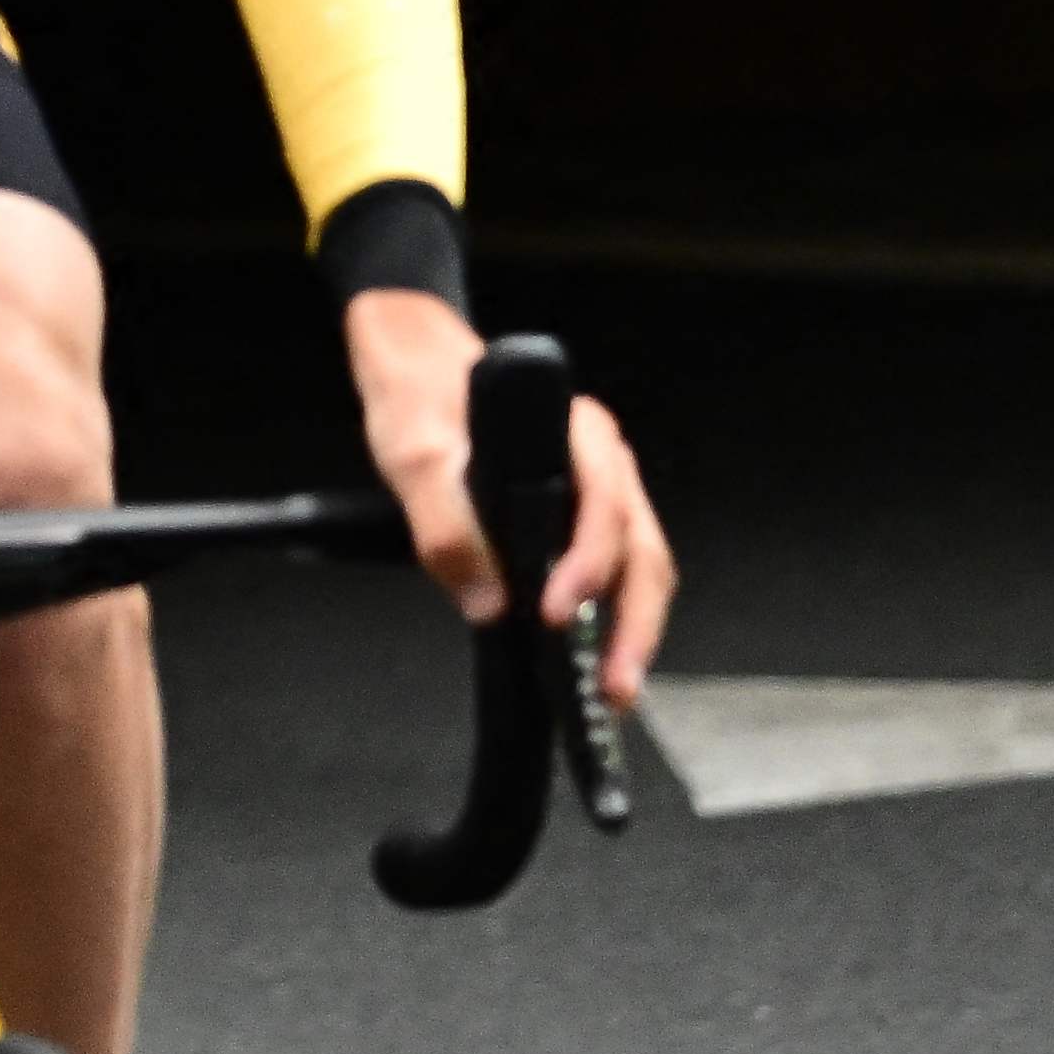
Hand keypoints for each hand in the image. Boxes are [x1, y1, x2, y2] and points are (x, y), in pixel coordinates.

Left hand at [345, 288, 676, 699]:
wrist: (413, 363)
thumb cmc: (419, 396)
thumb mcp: (414, 454)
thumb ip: (445, 526)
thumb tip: (488, 605)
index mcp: (577, 434)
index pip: (602, 507)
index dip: (588, 566)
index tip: (554, 615)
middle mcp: (604, 463)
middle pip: (640, 550)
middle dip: (633, 623)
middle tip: (612, 687)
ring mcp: (602, 491)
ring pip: (639, 567)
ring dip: (631, 630)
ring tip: (612, 689)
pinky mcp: (584, 518)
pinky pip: (614, 571)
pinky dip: (611, 617)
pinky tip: (593, 658)